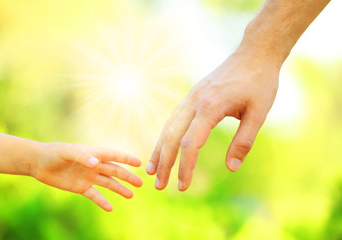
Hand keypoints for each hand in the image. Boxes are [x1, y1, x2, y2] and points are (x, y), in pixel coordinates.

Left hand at [31, 142, 142, 211]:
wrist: (39, 163)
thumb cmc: (54, 153)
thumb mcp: (66, 152)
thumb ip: (81, 156)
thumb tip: (96, 163)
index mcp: (93, 153)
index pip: (114, 156)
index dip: (126, 159)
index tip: (139, 163)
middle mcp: (94, 165)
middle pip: (115, 171)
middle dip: (128, 177)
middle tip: (140, 183)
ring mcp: (89, 177)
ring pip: (108, 183)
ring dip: (120, 189)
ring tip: (131, 195)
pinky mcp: (81, 187)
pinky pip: (95, 195)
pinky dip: (102, 201)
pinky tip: (110, 208)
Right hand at [146, 47, 279, 190]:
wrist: (254, 53)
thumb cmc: (259, 82)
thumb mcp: (259, 113)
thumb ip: (244, 141)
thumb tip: (231, 168)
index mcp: (210, 107)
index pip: (191, 143)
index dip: (185, 167)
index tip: (184, 186)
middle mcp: (195, 102)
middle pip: (172, 136)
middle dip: (164, 162)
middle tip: (159, 186)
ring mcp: (191, 97)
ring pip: (168, 126)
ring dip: (159, 149)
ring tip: (152, 170)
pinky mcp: (192, 96)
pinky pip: (173, 118)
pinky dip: (166, 135)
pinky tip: (164, 147)